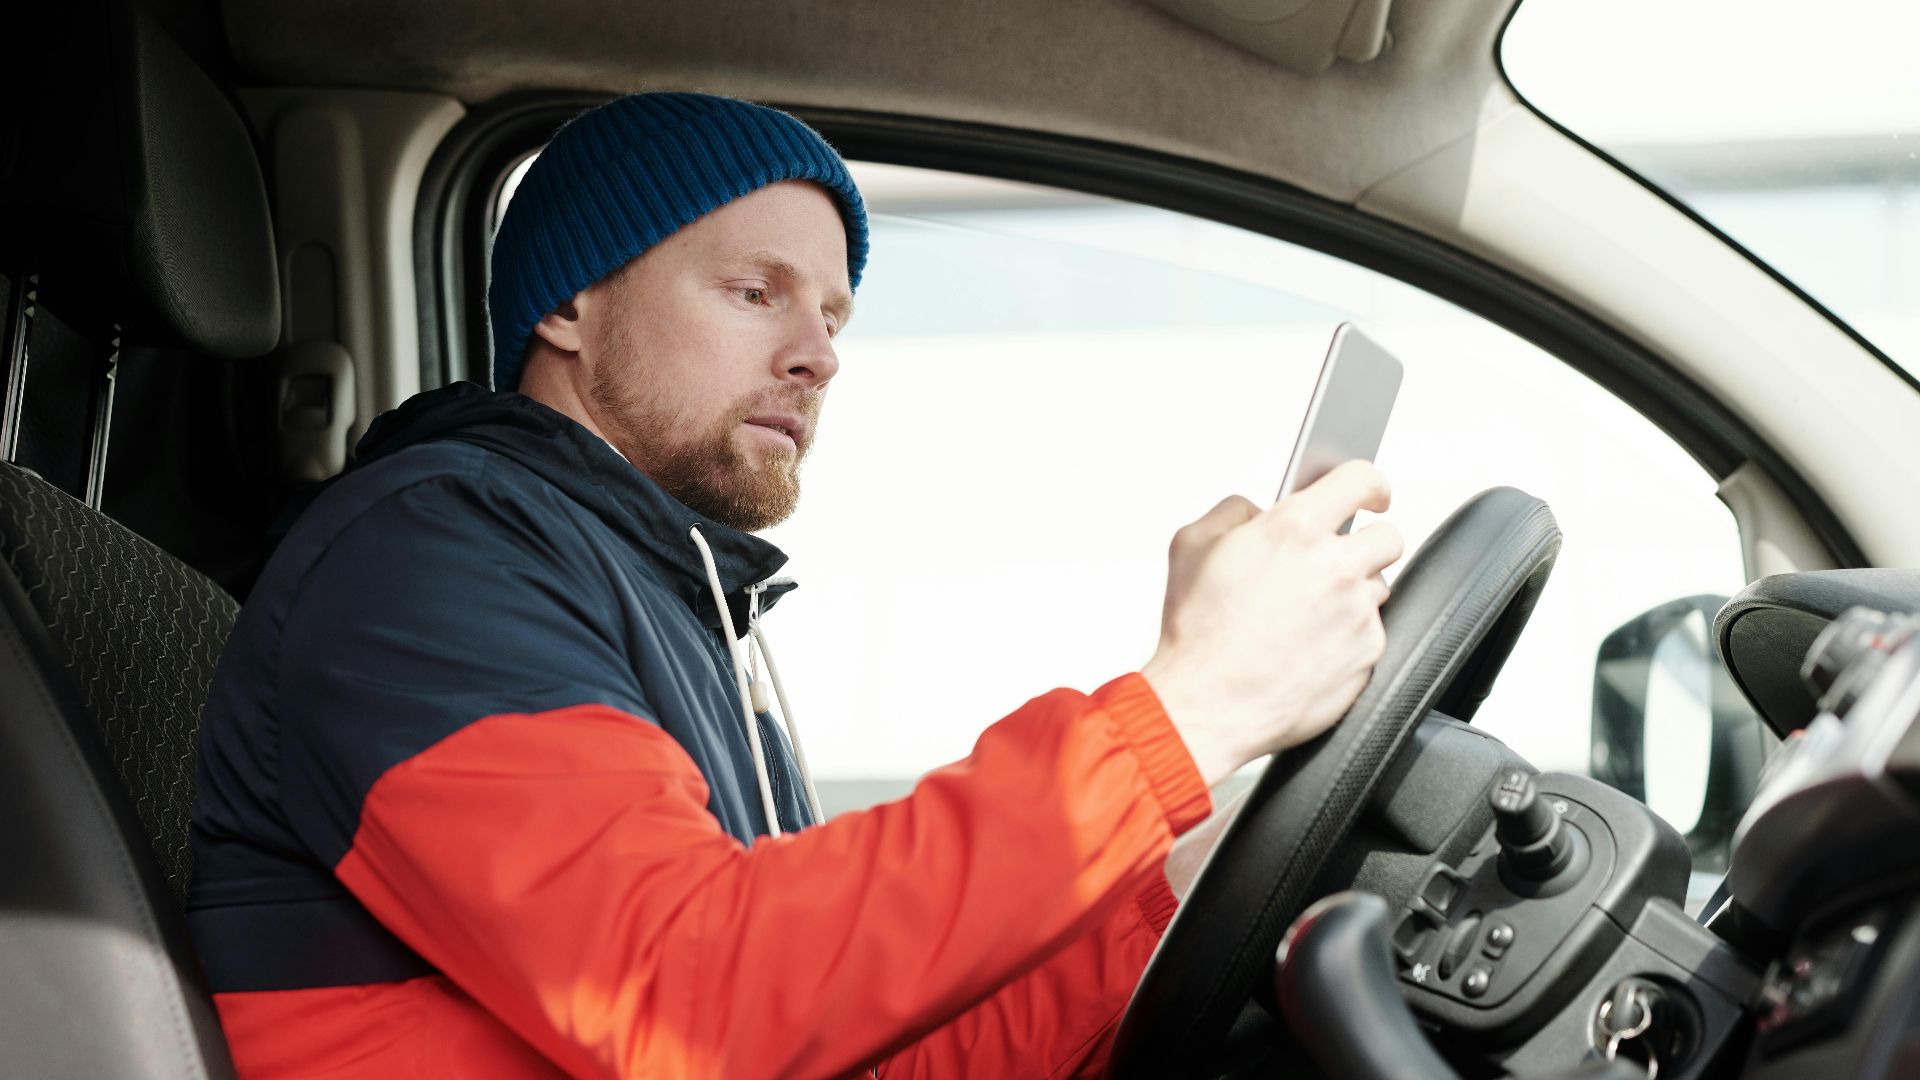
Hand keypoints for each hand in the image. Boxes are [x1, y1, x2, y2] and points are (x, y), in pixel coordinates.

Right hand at [1140, 461, 1403, 788]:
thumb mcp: (1191, 545)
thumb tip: (1259, 510)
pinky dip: (1346, 636)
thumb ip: (1233, 511)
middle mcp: (1335, 566)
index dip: (1370, 483)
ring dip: (1352, 593)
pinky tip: (1308, 646)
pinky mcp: (1367, 654)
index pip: (1360, 480)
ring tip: (1306, 614)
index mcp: (1294, 529)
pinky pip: (1369, 633)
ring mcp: (1357, 612)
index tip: (1372, 493)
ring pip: (1377, 587)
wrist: (1207, 703)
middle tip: (1333, 562)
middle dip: (1364, 544)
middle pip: (1386, 537)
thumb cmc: (1196, 631)